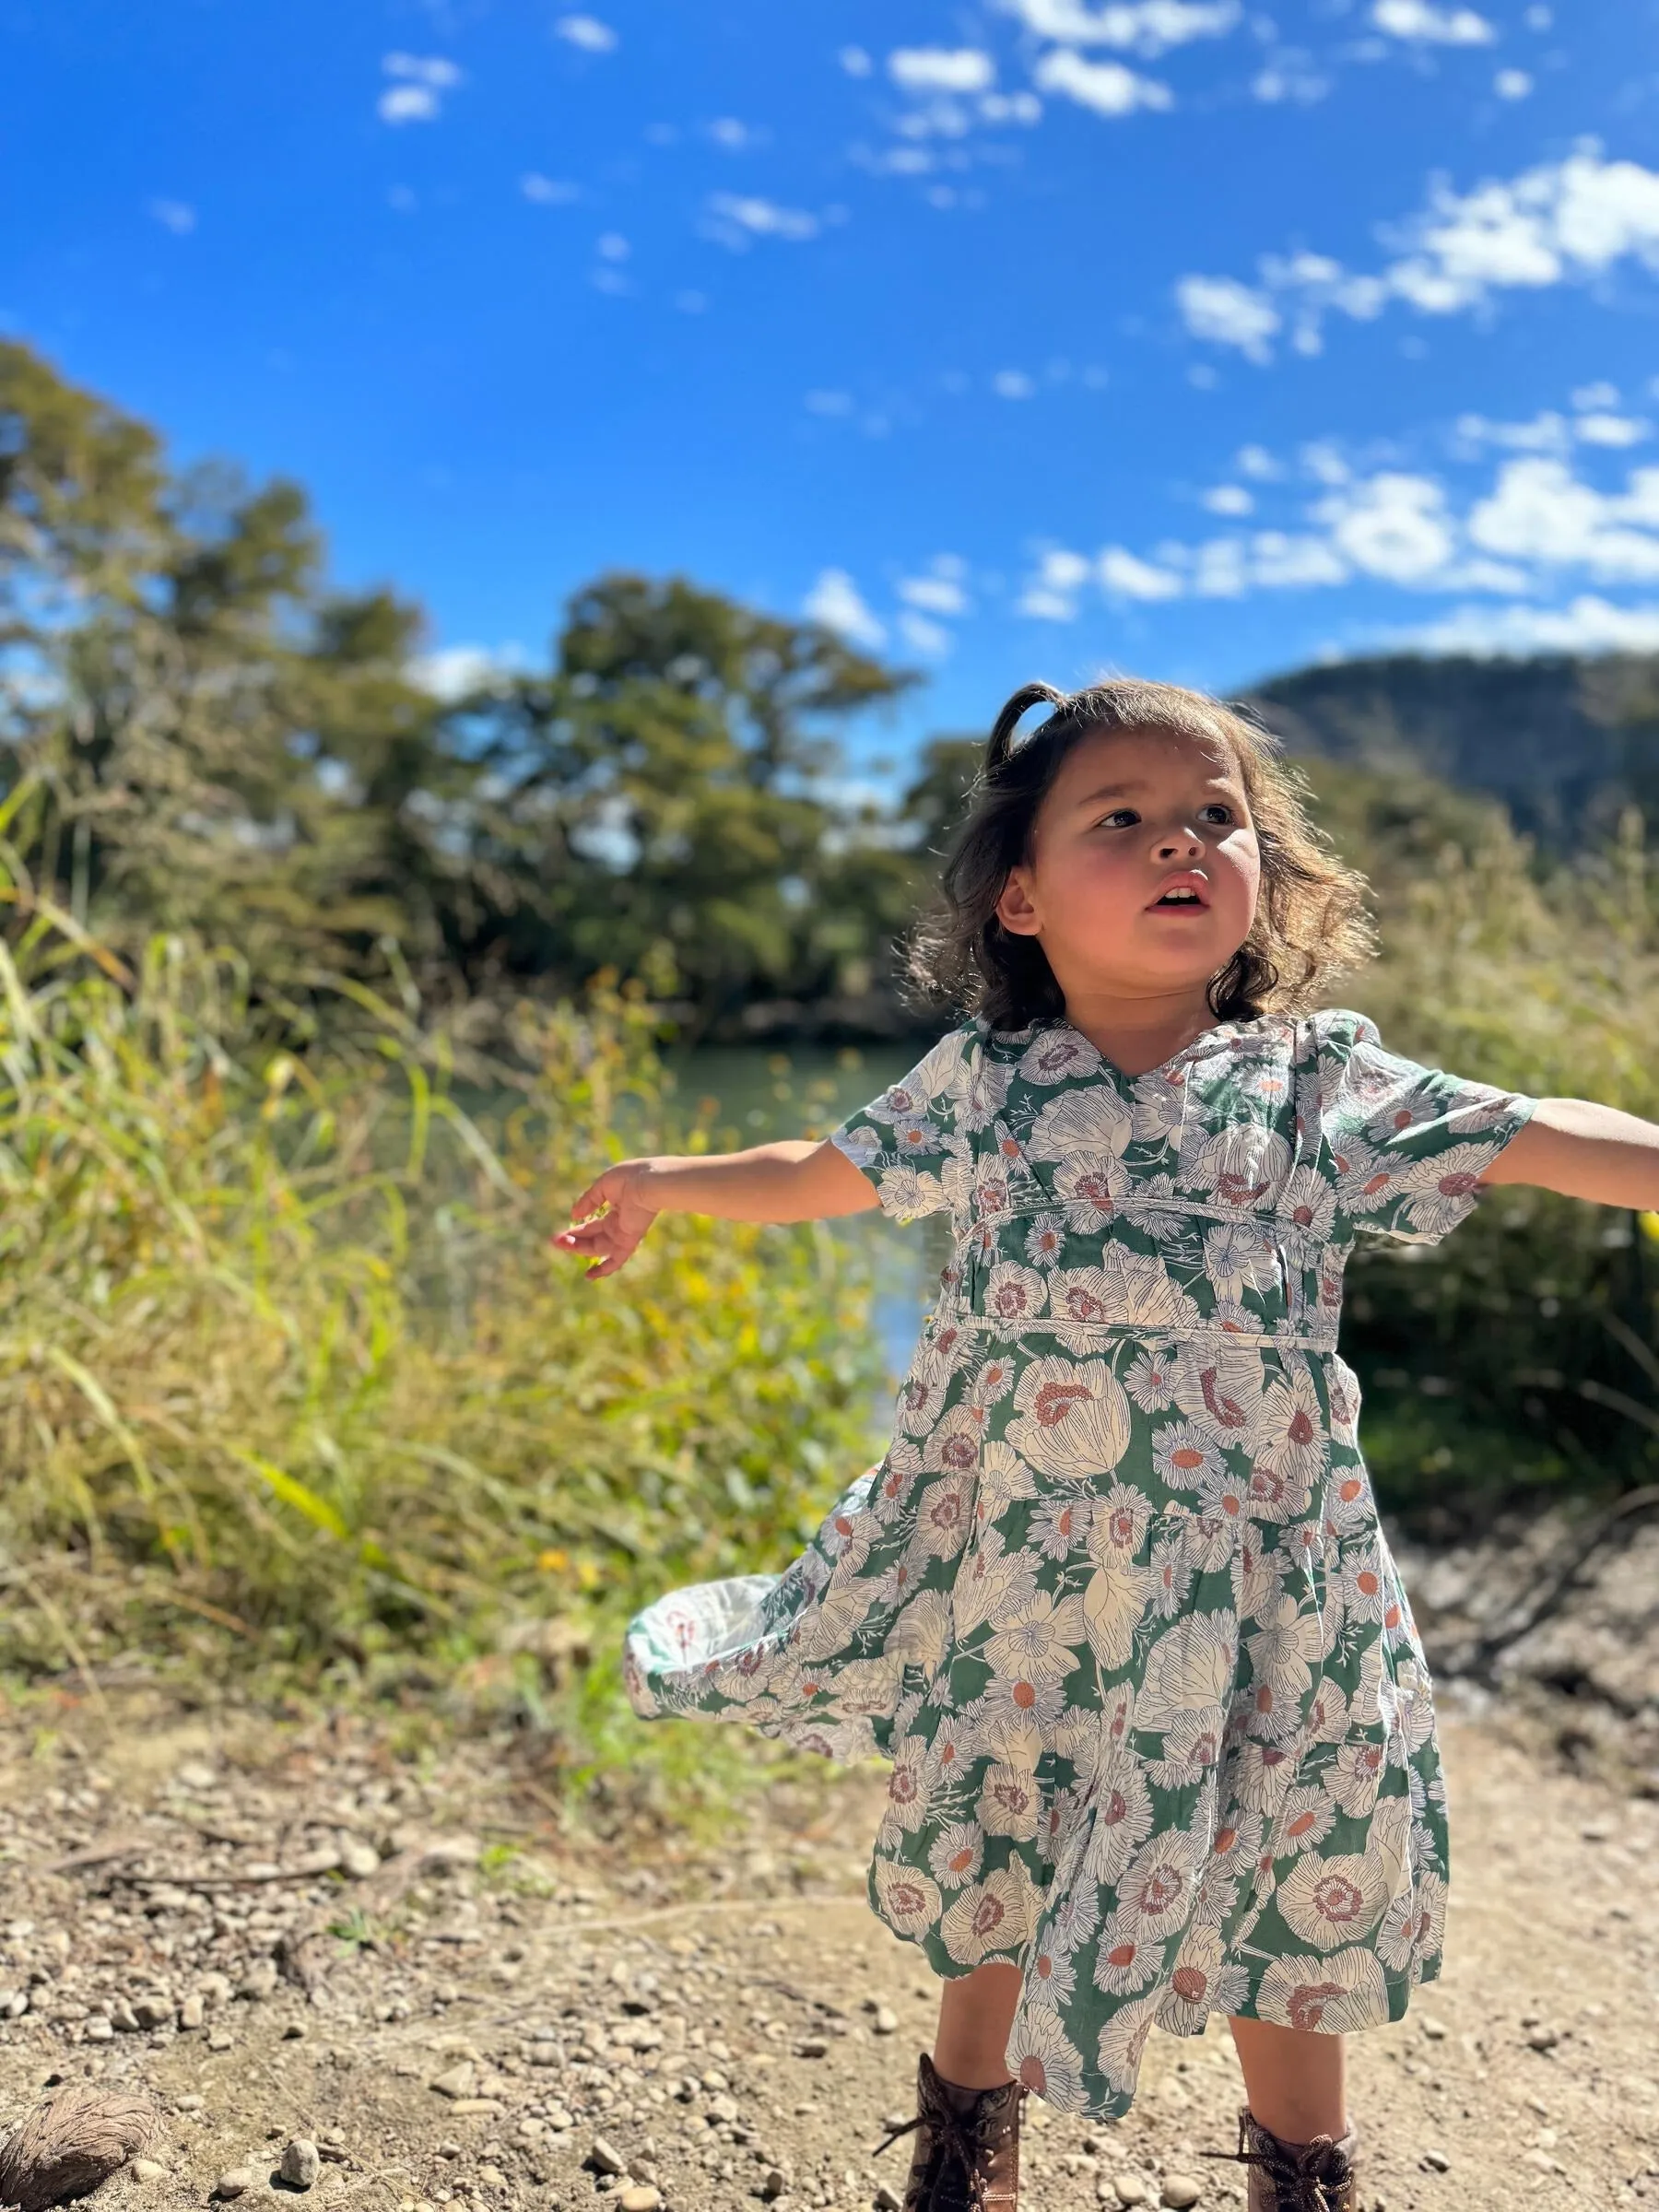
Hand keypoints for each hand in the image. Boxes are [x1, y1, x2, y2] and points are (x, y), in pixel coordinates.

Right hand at [554, 1159, 661, 1278]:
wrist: (648, 1182)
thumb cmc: (629, 1178)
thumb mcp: (603, 1186)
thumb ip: (589, 1200)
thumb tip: (574, 1215)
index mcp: (615, 1210)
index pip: (593, 1226)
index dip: (577, 1231)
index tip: (560, 1235)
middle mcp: (620, 1225)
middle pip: (593, 1239)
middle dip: (574, 1241)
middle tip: (555, 1241)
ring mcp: (624, 1234)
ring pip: (598, 1248)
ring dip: (579, 1248)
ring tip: (562, 1244)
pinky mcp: (629, 1241)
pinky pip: (616, 1260)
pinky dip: (604, 1269)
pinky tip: (589, 1276)